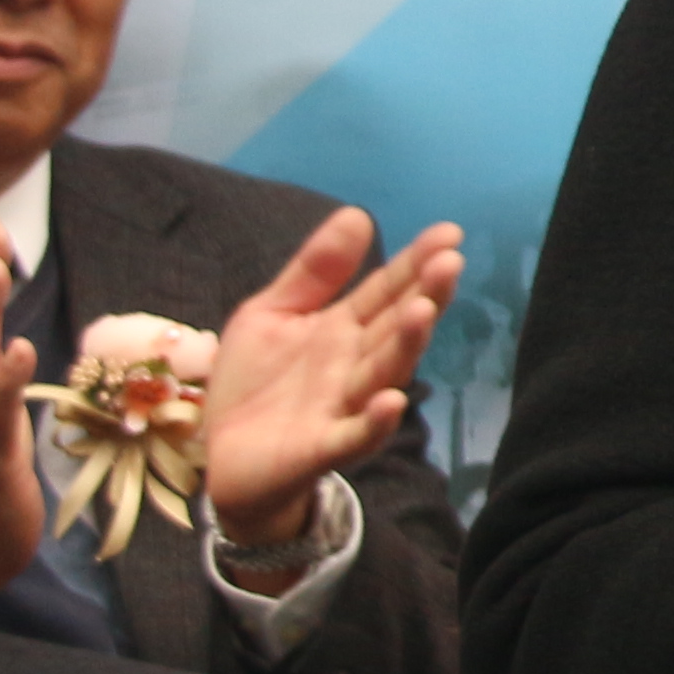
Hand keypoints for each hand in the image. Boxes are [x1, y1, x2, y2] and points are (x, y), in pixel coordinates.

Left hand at [200, 211, 462, 554]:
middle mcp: (354, 364)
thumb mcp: (273, 313)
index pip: (387, 290)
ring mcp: (342, 406)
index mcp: (344, 328)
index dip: (416, 262)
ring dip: (406, 346)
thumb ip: (314, 271)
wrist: (223, 460)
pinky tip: (391, 401)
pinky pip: (354, 435)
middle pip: (395, 327)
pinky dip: (375, 421)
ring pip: (383, 373)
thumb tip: (358, 213)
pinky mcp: (321, 448)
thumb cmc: (256, 384)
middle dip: (424, 295)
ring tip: (422, 311)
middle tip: (450, 262)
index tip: (448, 232)